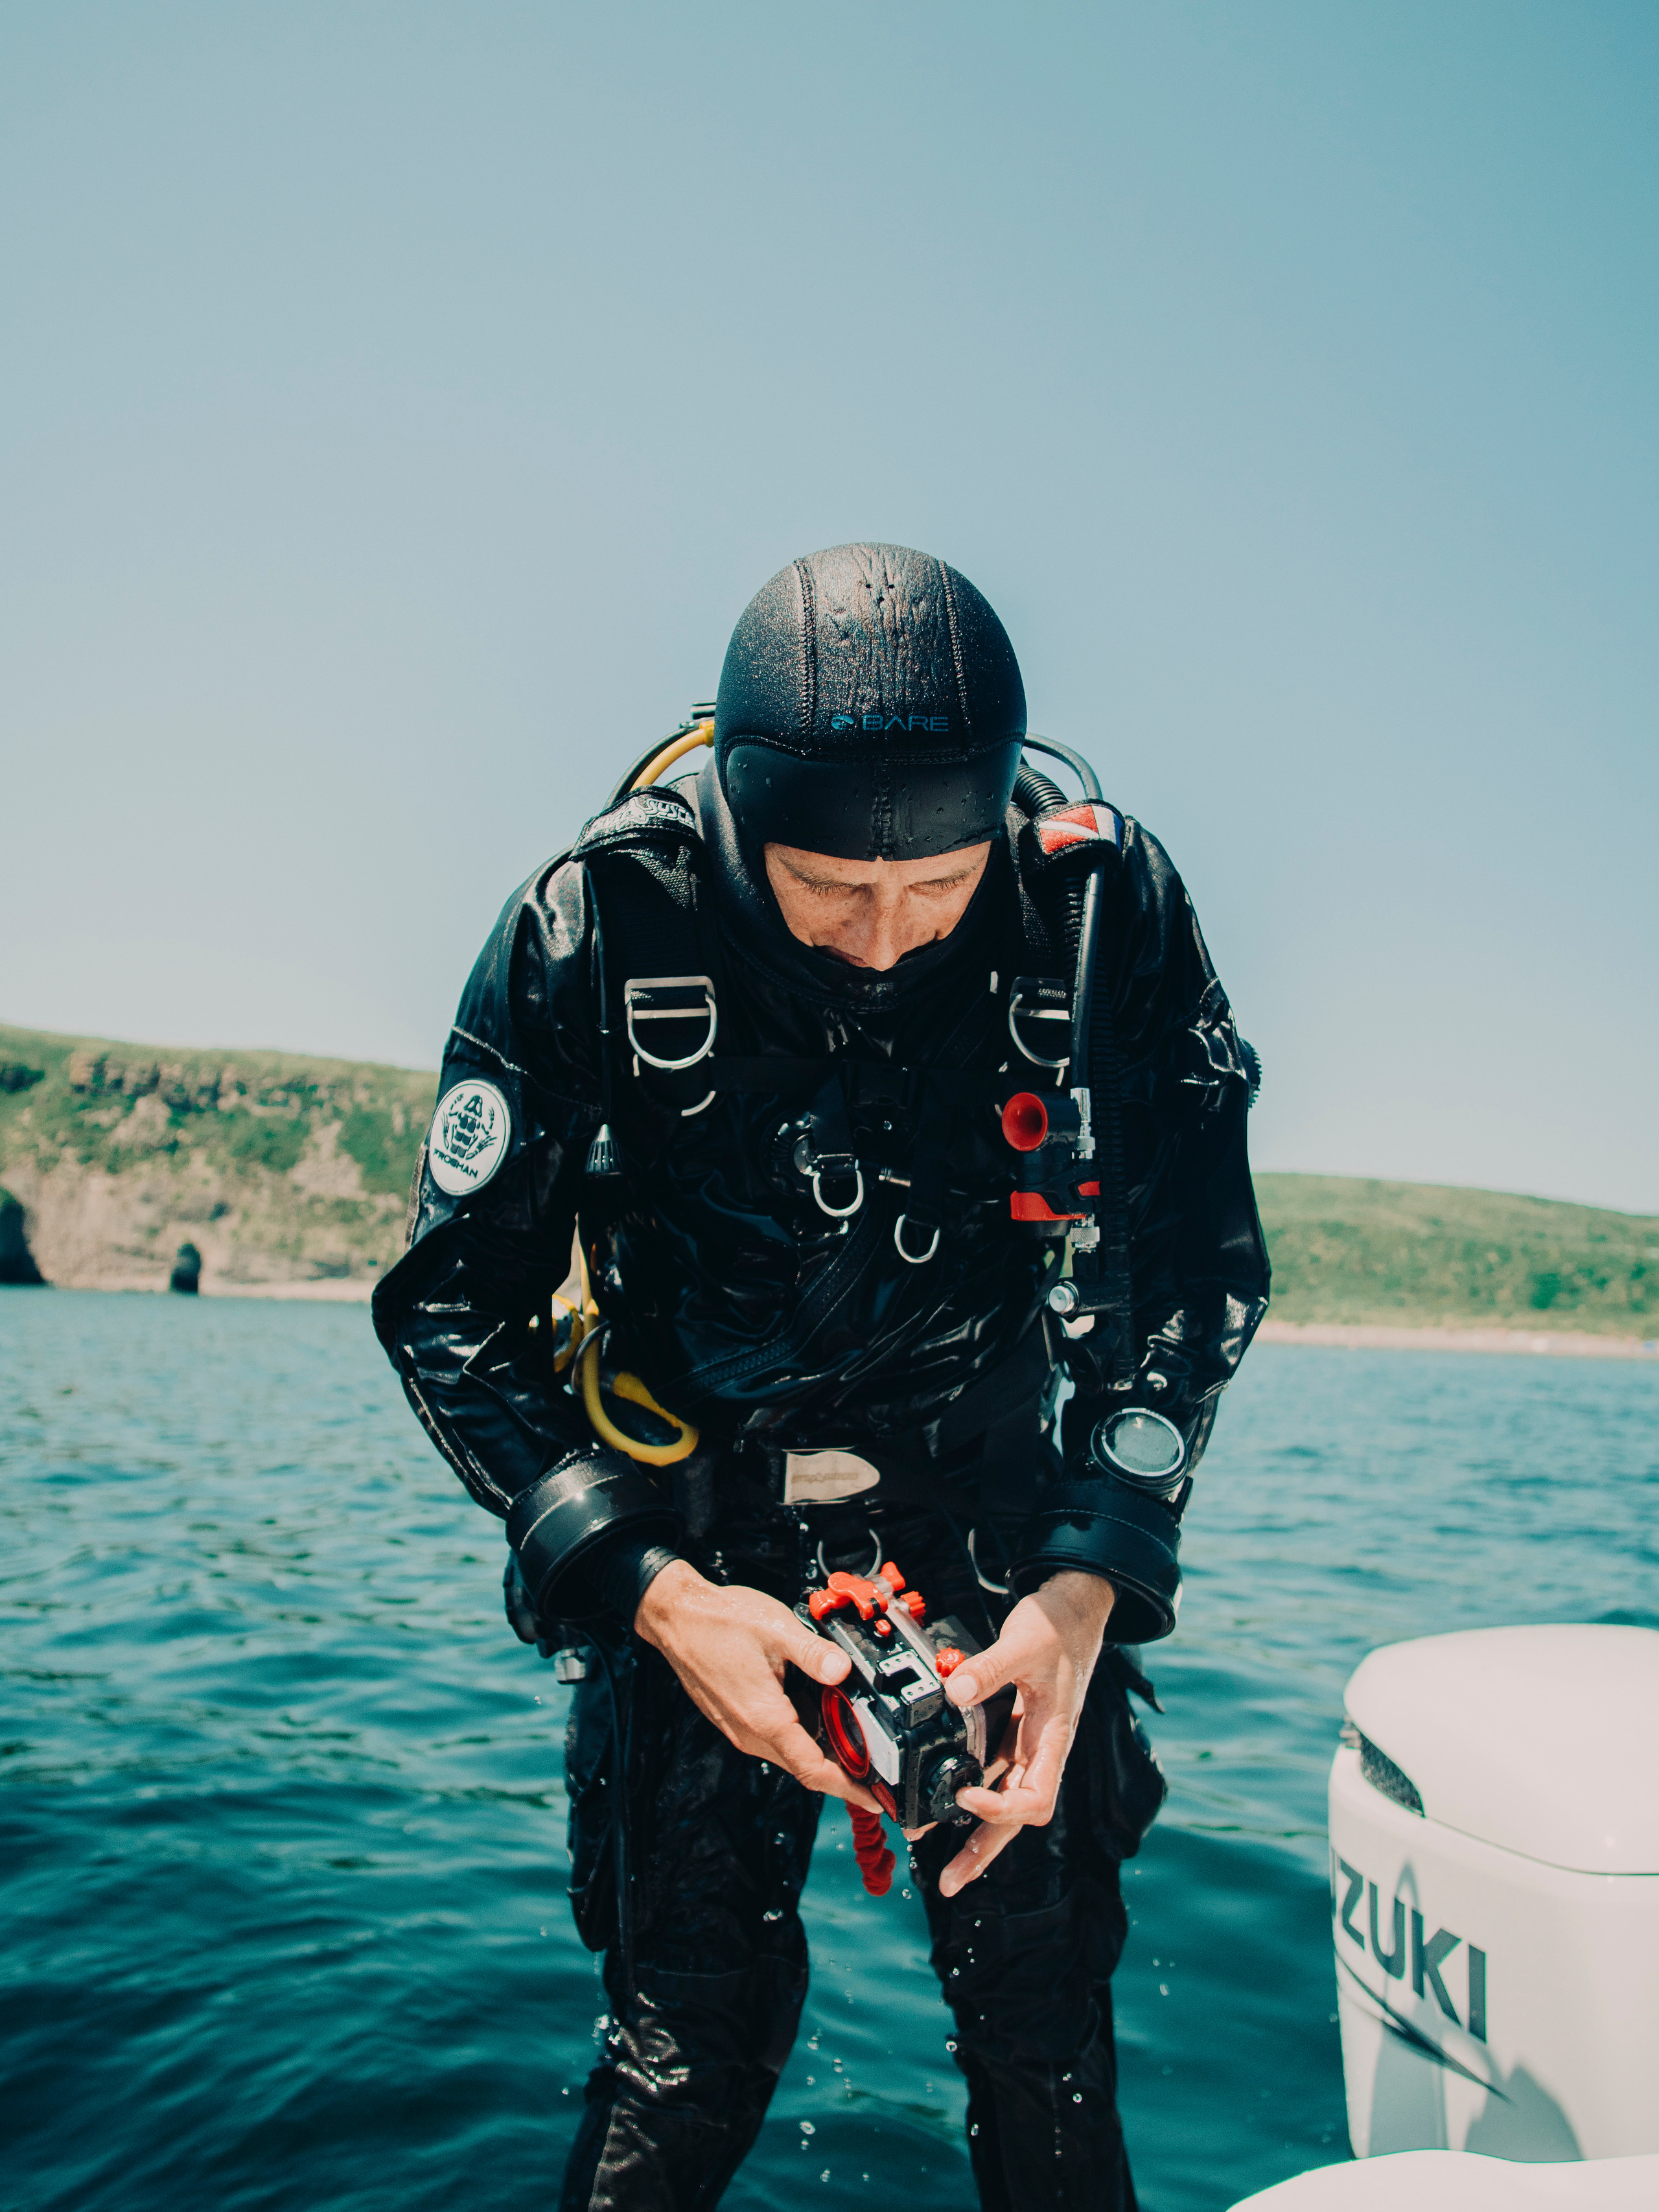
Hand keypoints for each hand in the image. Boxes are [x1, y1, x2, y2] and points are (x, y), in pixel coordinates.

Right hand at [634, 1561, 881, 1811]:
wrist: (676, 1616)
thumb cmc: (717, 1621)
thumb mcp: (777, 1629)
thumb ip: (816, 1653)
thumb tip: (844, 1671)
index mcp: (764, 1719)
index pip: (814, 1770)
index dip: (849, 1788)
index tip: (876, 1799)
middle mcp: (750, 1733)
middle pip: (806, 1764)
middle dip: (843, 1764)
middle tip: (876, 1752)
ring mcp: (741, 1728)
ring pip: (791, 1749)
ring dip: (821, 1740)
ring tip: (848, 1716)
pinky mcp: (736, 1717)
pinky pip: (776, 1735)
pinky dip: (801, 1727)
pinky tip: (814, 1698)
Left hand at [934, 1571, 1115, 1898]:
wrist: (1074, 1607)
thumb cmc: (1059, 1626)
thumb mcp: (1024, 1642)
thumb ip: (990, 1667)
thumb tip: (956, 1691)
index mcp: (1055, 1738)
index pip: (1036, 1797)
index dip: (1003, 1809)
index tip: (967, 1795)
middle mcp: (1042, 1749)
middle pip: (1017, 1817)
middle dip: (984, 1851)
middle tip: (949, 1883)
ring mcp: (1029, 1742)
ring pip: (1002, 1798)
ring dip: (973, 1828)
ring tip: (934, 1852)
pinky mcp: (1015, 1728)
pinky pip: (992, 1769)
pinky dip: (969, 1786)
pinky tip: (942, 1795)